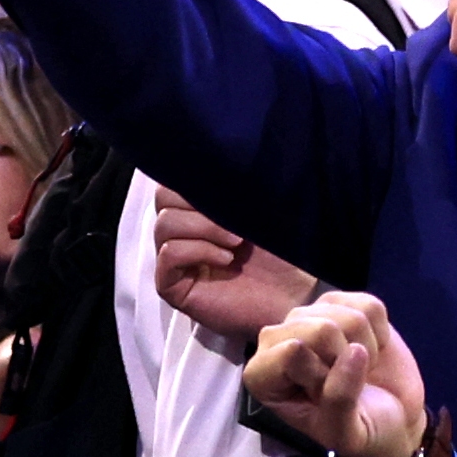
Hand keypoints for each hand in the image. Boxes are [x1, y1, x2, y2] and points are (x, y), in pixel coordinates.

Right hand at [153, 189, 318, 336]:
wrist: (293, 294)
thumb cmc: (281, 253)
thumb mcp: (261, 209)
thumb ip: (236, 187)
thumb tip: (219, 162)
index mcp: (197, 209)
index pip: (173, 179)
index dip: (195, 177)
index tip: (228, 189)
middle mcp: (181, 231)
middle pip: (163, 198)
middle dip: (199, 203)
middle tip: (235, 220)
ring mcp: (174, 259)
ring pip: (164, 225)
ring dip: (203, 228)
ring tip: (236, 242)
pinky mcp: (172, 286)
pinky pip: (168, 255)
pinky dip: (198, 251)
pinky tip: (226, 259)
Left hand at [242, 292, 425, 456]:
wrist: (395, 418)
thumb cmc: (360, 430)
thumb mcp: (345, 433)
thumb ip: (340, 400)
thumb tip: (356, 351)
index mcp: (263, 375)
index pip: (292, 353)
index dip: (321, 376)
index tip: (324, 396)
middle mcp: (279, 339)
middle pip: (321, 329)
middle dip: (345, 360)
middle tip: (345, 382)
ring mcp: (310, 315)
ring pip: (348, 316)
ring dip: (365, 348)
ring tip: (357, 369)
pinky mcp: (343, 303)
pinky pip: (370, 306)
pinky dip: (380, 333)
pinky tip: (368, 351)